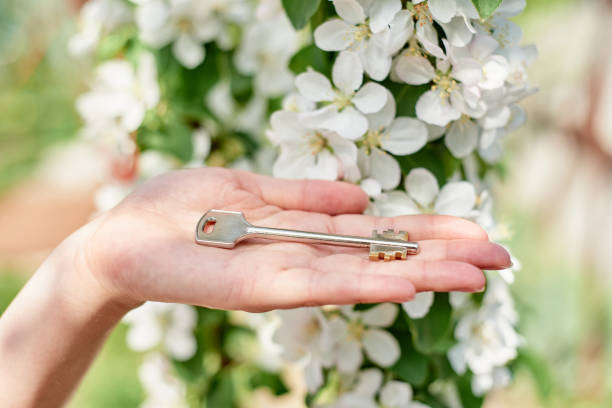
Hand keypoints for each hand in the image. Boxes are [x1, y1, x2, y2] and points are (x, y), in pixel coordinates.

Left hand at [78, 167, 509, 311]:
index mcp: (306, 230)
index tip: (478, 231)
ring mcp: (283, 274)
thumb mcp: (247, 189)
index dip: (428, 233)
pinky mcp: (254, 287)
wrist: (121, 237)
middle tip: (502, 259)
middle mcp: (305, 257)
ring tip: (474, 274)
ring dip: (418, 275)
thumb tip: (358, 193)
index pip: (378, 233)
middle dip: (442, 257)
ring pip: (361, 275)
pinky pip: (315, 284)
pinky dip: (361, 285)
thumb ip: (301, 195)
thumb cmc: (181, 209)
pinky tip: (404, 283)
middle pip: (383, 258)